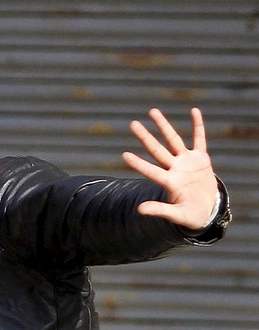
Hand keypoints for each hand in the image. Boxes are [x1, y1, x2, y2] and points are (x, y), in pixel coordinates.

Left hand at [122, 107, 217, 230]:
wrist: (207, 210)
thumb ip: (160, 210)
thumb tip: (139, 209)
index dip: (139, 164)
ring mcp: (187, 162)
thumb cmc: (191, 215)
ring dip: (164, 126)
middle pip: (157, 150)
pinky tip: (194, 111)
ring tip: (152, 111)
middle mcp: (175, 169)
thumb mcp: (177, 215)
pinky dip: (198, 126)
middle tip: (132, 124)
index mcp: (169, 183)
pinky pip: (200, 139)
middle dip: (145, 137)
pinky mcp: (201, 159)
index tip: (124, 155)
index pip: (150, 171)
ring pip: (173, 140)